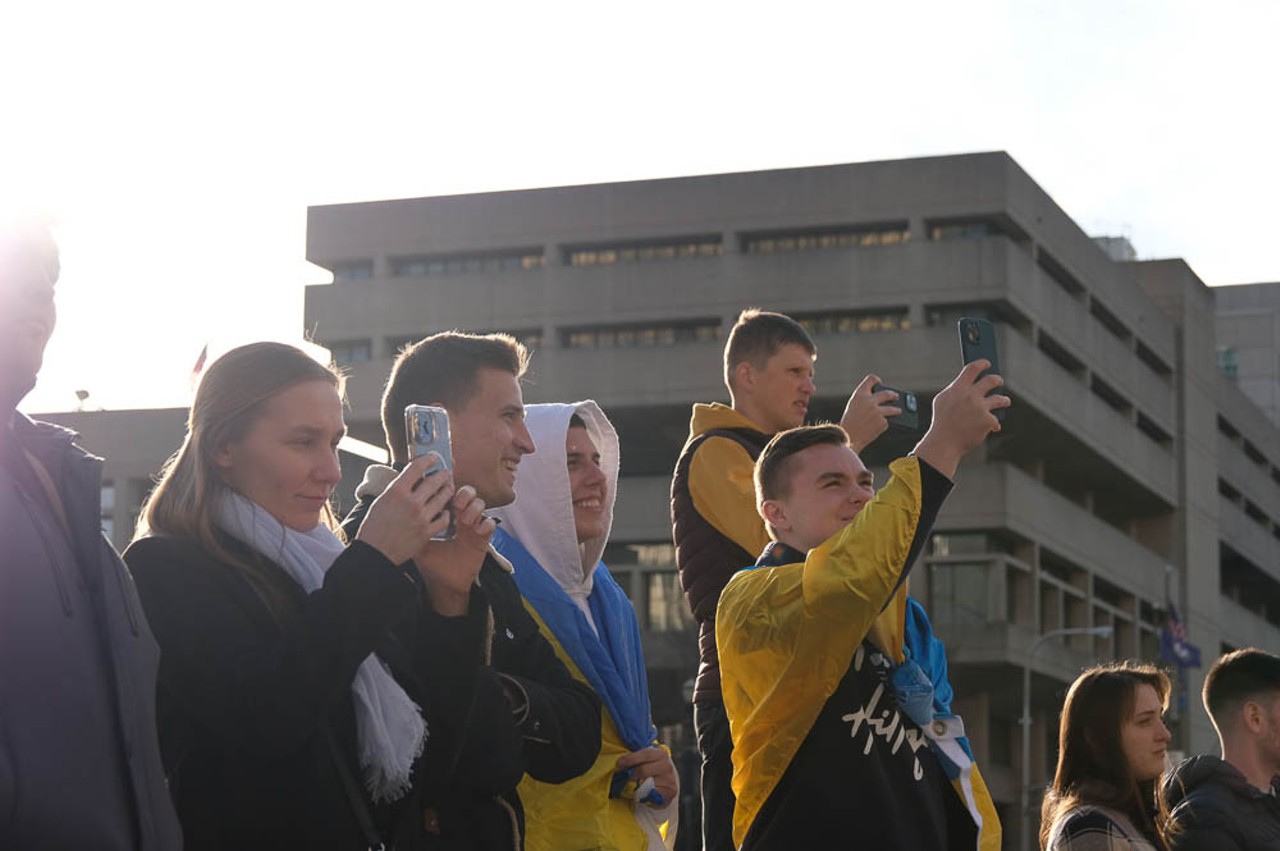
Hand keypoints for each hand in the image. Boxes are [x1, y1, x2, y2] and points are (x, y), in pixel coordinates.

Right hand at [354, 454, 454, 565]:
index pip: (417, 467)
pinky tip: (445, 511)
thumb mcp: (382, 501)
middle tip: (446, 473)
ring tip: (448, 488)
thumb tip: (411, 479)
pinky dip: (446, 514)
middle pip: (435, 480)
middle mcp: (411, 502)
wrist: (374, 553)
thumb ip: (398, 489)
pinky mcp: (427, 532)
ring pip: (443, 497)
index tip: (433, 457)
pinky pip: (444, 519)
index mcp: (396, 491)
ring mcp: (421, 517)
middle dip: (443, 474)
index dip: (428, 459)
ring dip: (447, 490)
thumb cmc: (374, 528)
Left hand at [413, 485, 495, 615]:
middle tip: (456, 503)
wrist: (444, 584)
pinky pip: (490, 524)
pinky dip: (485, 523)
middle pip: (468, 493)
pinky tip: (476, 530)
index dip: (449, 489)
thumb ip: (413, 528)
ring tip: (464, 519)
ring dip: (474, 507)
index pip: (451, 494)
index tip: (442, 492)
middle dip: (464, 493)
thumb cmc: (431, 564)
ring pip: (480, 504)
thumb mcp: (419, 543)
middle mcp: (461, 519)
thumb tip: (398, 512)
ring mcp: (473, 528)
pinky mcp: (483, 539)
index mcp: (447, 517)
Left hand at [616, 746, 678, 807]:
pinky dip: (643, 794)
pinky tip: (640, 793)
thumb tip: (620, 761)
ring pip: (646, 783)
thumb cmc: (651, 770)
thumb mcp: (646, 761)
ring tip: (629, 785)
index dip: (630, 758)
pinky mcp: (670, 792)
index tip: (619, 764)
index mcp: (661, 754)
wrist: (664, 785)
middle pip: (643, 769)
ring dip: (635, 785)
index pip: (645, 754)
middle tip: (620, 776)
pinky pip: (651, 794)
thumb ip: (636, 759)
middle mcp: (667, 766)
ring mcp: (669, 779)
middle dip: (630, 773)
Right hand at [839, 374, 901, 451]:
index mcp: (860, 394)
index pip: (871, 379)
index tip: (879, 383)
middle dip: (893, 395)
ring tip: (899, 411)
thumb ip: (864, 400)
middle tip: (896, 396)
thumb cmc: (849, 423)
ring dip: (897, 410)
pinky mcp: (883, 422)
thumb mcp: (853, 406)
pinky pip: (886, 422)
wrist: (848, 438)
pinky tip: (878, 428)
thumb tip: (882, 401)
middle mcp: (870, 401)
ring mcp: (878, 411)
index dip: (876, 380)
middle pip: (887, 393)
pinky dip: (883, 424)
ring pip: (892, 409)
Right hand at [912, 359, 1009, 477]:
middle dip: (997, 380)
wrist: (944, 443)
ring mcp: (981, 408)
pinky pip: (995, 420)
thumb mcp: (942, 401)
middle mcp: (971, 395)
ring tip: (1005, 401)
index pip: (973, 368)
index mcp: (958, 388)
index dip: (982, 363)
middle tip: (999, 381)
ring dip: (1004, 400)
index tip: (987, 363)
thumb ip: (955, 391)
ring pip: (1000, 399)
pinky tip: (992, 428)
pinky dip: (993, 424)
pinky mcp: (988, 421)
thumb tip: (967, 386)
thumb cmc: (942, 423)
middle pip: (991, 380)